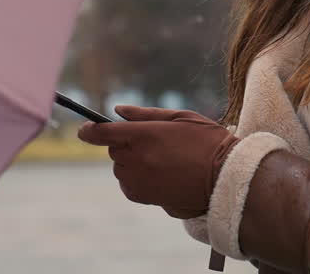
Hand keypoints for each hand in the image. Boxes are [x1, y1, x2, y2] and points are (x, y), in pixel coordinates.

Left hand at [77, 106, 238, 218]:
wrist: (225, 178)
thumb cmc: (207, 142)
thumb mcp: (181, 118)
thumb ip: (145, 114)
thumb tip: (118, 111)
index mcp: (145, 135)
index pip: (103, 132)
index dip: (89, 130)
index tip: (84, 129)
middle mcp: (137, 159)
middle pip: (113, 149)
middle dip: (124, 143)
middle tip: (150, 142)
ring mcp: (139, 180)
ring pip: (119, 168)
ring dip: (130, 162)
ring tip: (159, 160)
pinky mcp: (143, 197)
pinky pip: (127, 185)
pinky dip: (135, 179)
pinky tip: (158, 174)